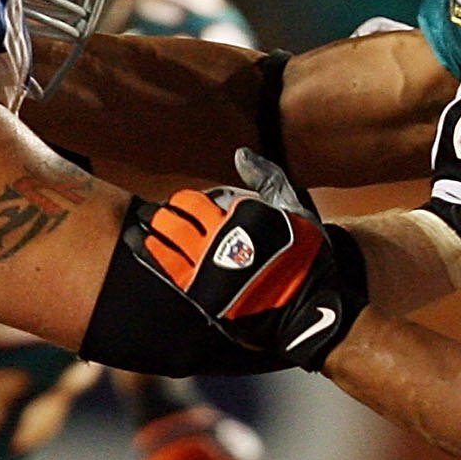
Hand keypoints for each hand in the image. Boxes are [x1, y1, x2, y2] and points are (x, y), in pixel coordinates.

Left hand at [136, 184, 367, 369]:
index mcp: (240, 215)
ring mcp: (209, 266)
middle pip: (176, 216)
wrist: (311, 306)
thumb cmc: (305, 255)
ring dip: (157, 231)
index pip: (197, 201)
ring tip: (155, 231)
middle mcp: (221, 237)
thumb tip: (240, 154)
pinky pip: (168, 267)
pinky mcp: (203, 293)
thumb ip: (267, 178)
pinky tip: (149, 248)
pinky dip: (155, 253)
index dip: (192, 203)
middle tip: (166, 217)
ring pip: (166, 238)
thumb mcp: (294, 209)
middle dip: (168, 215)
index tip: (193, 209)